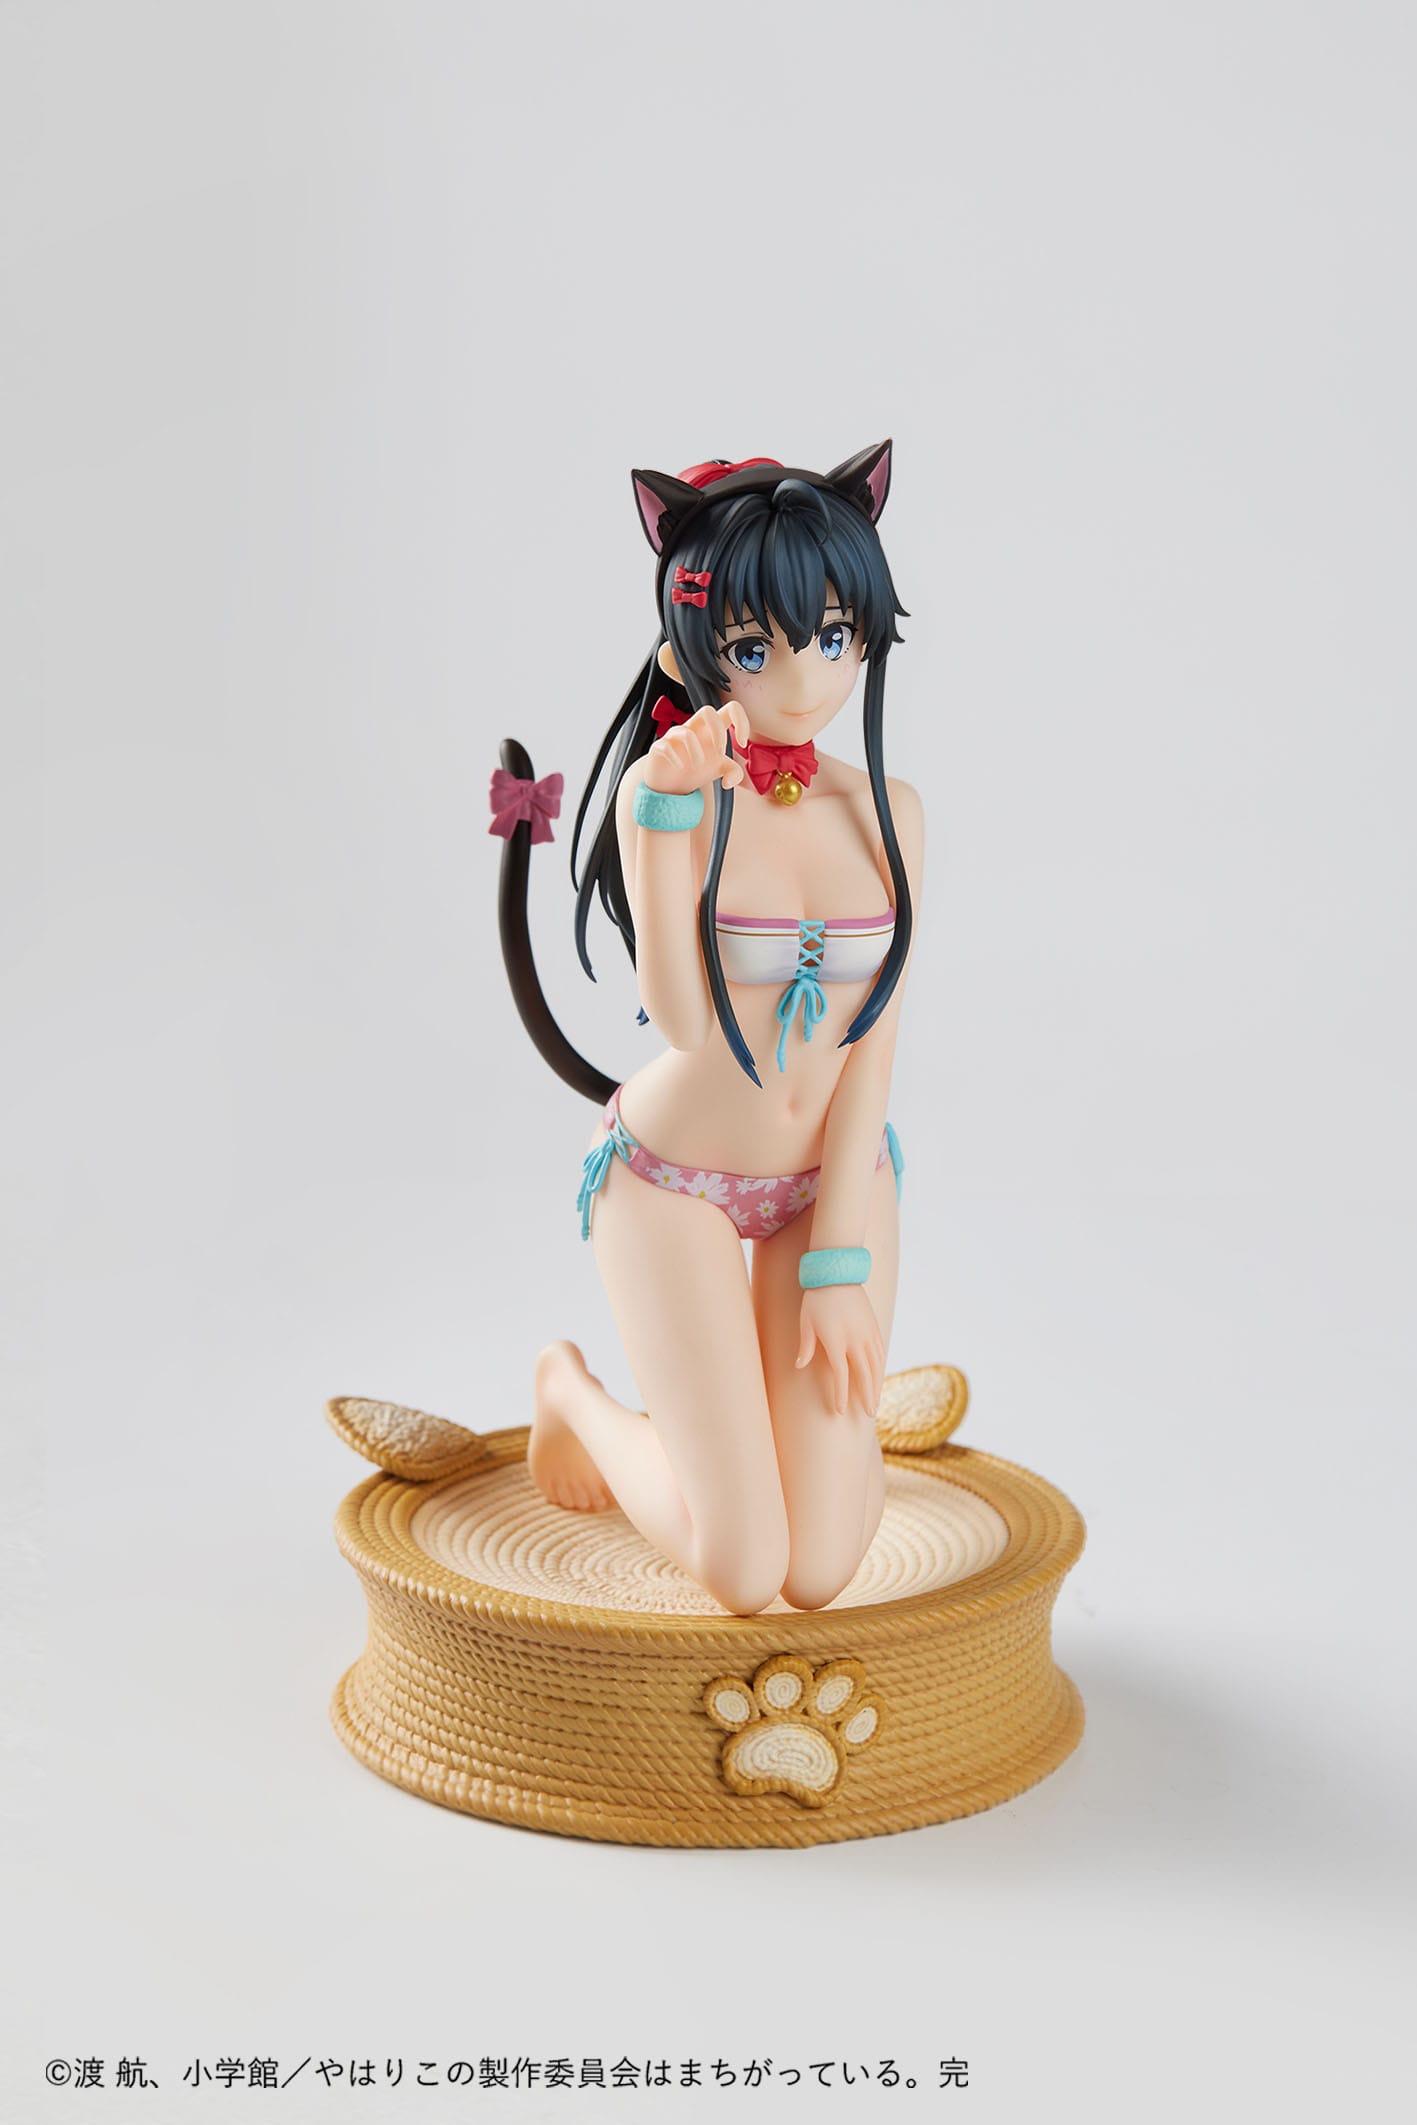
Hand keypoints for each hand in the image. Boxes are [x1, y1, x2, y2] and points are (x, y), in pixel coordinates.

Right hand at [642, 700, 749, 796]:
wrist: (671, 782)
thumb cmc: (696, 767)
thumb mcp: (720, 769)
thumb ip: (734, 772)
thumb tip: (729, 781)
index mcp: (712, 729)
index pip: (731, 709)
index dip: (741, 721)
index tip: (742, 742)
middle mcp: (694, 728)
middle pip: (707, 710)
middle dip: (718, 732)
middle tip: (719, 753)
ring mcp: (676, 735)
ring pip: (686, 732)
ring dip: (696, 752)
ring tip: (698, 767)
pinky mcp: (660, 747)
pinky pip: (666, 746)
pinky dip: (676, 759)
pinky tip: (680, 767)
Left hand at [796, 1284, 885, 1420]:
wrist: (837, 1272)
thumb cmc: (816, 1298)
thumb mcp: (806, 1322)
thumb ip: (805, 1346)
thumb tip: (799, 1366)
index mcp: (837, 1341)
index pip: (841, 1375)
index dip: (841, 1394)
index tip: (841, 1410)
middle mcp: (856, 1340)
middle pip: (864, 1375)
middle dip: (867, 1397)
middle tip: (870, 1415)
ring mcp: (867, 1333)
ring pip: (876, 1365)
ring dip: (877, 1385)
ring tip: (876, 1402)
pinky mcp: (874, 1326)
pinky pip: (880, 1351)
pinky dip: (881, 1367)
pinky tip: (879, 1377)